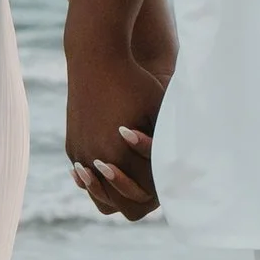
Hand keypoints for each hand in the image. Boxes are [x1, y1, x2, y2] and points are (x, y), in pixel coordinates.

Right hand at [64, 33, 168, 221]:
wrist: (97, 59)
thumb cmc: (136, 82)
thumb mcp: (158, 110)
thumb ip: (166, 140)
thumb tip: (187, 158)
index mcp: (120, 153)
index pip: (141, 191)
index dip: (154, 191)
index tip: (163, 187)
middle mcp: (96, 158)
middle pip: (117, 201)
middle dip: (133, 197)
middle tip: (145, 196)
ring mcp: (80, 153)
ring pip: (96, 192)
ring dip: (112, 191)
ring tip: (129, 188)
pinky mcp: (72, 146)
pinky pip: (84, 174)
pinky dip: (97, 178)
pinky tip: (111, 173)